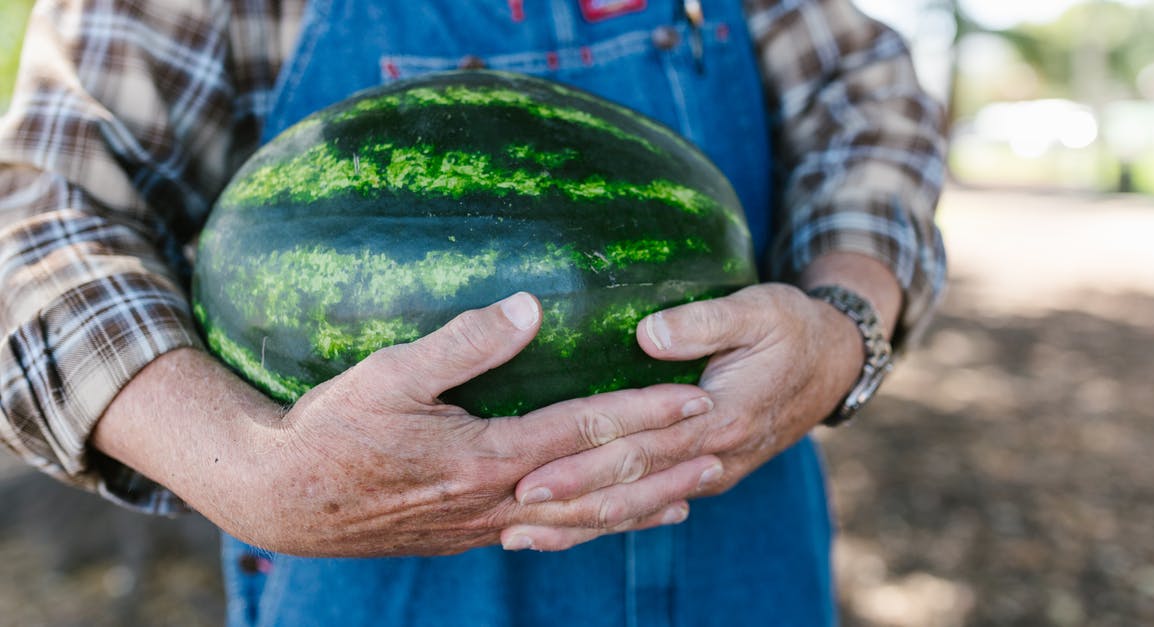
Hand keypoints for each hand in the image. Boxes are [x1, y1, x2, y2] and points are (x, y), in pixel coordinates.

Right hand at [96, 293, 720, 557]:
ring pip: (584, 520)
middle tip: (723, 443)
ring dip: (643, 503)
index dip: (644, 414)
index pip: (586, 432)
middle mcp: (499, 498)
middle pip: (601, 484)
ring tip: (696, 490)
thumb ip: (463, 342)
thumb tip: (532, 307)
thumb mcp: (387, 375)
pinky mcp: (472, 534)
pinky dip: (595, 526)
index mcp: (487, 454)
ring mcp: (488, 524)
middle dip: (666, 462)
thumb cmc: (331, 429)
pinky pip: (552, 534)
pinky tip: (616, 519)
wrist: (285, 501)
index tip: (696, 396)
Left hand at [505, 281, 872, 547]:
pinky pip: (651, 506)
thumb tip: (646, 334)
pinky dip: (611, 522)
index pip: (641, 449)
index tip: (532, 474)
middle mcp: (715, 457)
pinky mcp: (705, 475)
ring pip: (638, 509)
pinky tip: (571, 532)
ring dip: (581, 525)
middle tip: (511, 512)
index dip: (584, 465)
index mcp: (722, 417)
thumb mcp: (758, 309)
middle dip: (569, 503)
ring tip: (523, 537)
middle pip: (631, 488)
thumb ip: (703, 322)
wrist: (835, 364)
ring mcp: (712, 474)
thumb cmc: (791, 328)